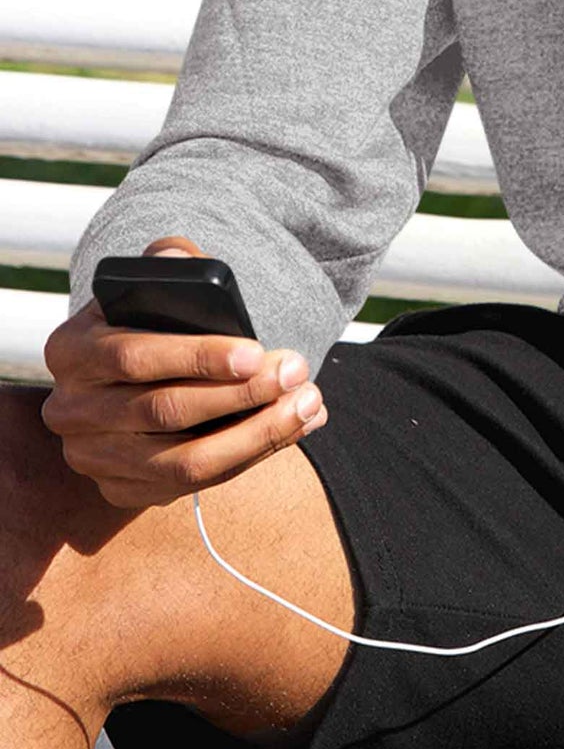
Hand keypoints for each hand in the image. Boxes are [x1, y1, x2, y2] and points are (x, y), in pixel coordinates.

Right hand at [42, 237, 328, 507]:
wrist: (139, 367)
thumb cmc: (155, 315)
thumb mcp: (154, 281)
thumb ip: (169, 260)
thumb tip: (181, 259)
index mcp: (71, 348)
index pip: (132, 356)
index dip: (198, 356)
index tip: (256, 352)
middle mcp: (71, 409)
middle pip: (164, 411)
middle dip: (241, 394)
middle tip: (298, 373)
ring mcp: (92, 457)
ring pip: (183, 461)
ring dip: (256, 435)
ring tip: (308, 404)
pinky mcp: (120, 489)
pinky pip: (192, 485)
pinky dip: (248, 458)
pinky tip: (291, 428)